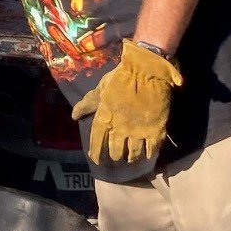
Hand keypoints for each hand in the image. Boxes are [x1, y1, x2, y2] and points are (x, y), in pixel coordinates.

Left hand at [71, 39, 181, 167]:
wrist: (146, 70)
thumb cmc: (120, 78)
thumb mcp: (101, 89)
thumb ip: (88, 103)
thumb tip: (74, 116)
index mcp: (105, 119)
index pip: (97, 141)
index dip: (96, 152)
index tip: (96, 159)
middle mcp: (120, 130)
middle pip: (116, 150)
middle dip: (115, 154)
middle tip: (117, 155)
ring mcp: (138, 132)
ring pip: (134, 153)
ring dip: (131, 156)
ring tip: (131, 157)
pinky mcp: (155, 130)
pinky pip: (152, 148)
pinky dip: (149, 153)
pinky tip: (148, 154)